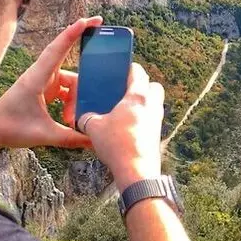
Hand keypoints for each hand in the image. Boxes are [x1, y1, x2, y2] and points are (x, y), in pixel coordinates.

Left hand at [0, 16, 102, 154]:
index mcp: (37, 79)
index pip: (57, 49)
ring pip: (69, 82)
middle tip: (103, 72)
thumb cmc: (11, 128)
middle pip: (71, 71)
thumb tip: (94, 141)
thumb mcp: (44, 135)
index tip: (90, 21)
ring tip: (73, 119)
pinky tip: (70, 118)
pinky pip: (64, 89)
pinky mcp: (42, 90)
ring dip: (76, 98)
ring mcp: (41, 82)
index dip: (74, 33)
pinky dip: (70, 101)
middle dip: (86, 71)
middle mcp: (40, 76)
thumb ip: (71, 138)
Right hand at [78, 63, 164, 191]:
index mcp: (138, 96)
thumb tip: (83, 119)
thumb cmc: (118, 144)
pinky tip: (127, 129)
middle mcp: (152, 105)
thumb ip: (87, 118)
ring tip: (124, 111)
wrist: (137, 171)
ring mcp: (157, 120)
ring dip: (143, 104)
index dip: (129, 68)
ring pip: (154, 103)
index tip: (121, 69)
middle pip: (153, 86)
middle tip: (125, 92)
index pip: (138, 72)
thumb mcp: (94, 127)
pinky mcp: (157, 135)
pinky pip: (152, 120)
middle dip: (142, 86)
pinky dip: (143, 119)